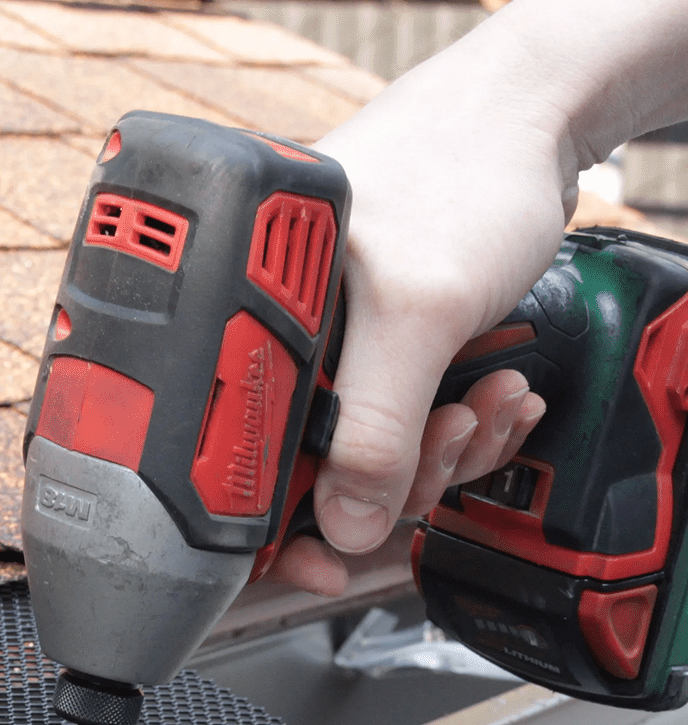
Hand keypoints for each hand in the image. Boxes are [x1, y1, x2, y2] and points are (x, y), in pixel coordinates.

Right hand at [270, 21, 566, 595]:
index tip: (320, 567)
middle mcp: (279, 344)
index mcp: (246, 326)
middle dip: (397, 477)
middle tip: (444, 442)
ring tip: (482, 402)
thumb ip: (376, 432)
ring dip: (441, 451)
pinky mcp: (379, 354)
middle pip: (312, 473)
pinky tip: (487, 393)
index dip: (277, 529)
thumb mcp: (417, 314)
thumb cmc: (459, 172)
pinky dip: (455, 427)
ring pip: (367, 458)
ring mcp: (330, 351)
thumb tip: (346, 525)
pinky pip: (404, 427)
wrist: (531, 119)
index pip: (232, 460)